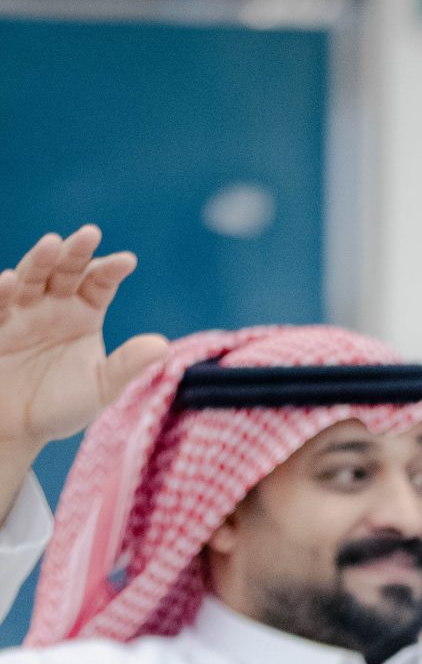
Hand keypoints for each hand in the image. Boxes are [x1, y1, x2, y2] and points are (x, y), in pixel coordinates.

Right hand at [0, 228, 166, 465]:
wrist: (20, 429)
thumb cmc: (61, 406)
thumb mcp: (101, 389)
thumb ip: (127, 366)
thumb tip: (164, 346)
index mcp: (83, 313)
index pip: (99, 283)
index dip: (111, 271)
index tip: (127, 262)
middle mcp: (53, 304)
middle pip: (65, 270)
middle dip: (76, 252)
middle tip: (90, 234)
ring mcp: (22, 311)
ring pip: (31, 277)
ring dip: (40, 260)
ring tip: (53, 244)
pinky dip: (3, 292)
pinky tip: (11, 280)